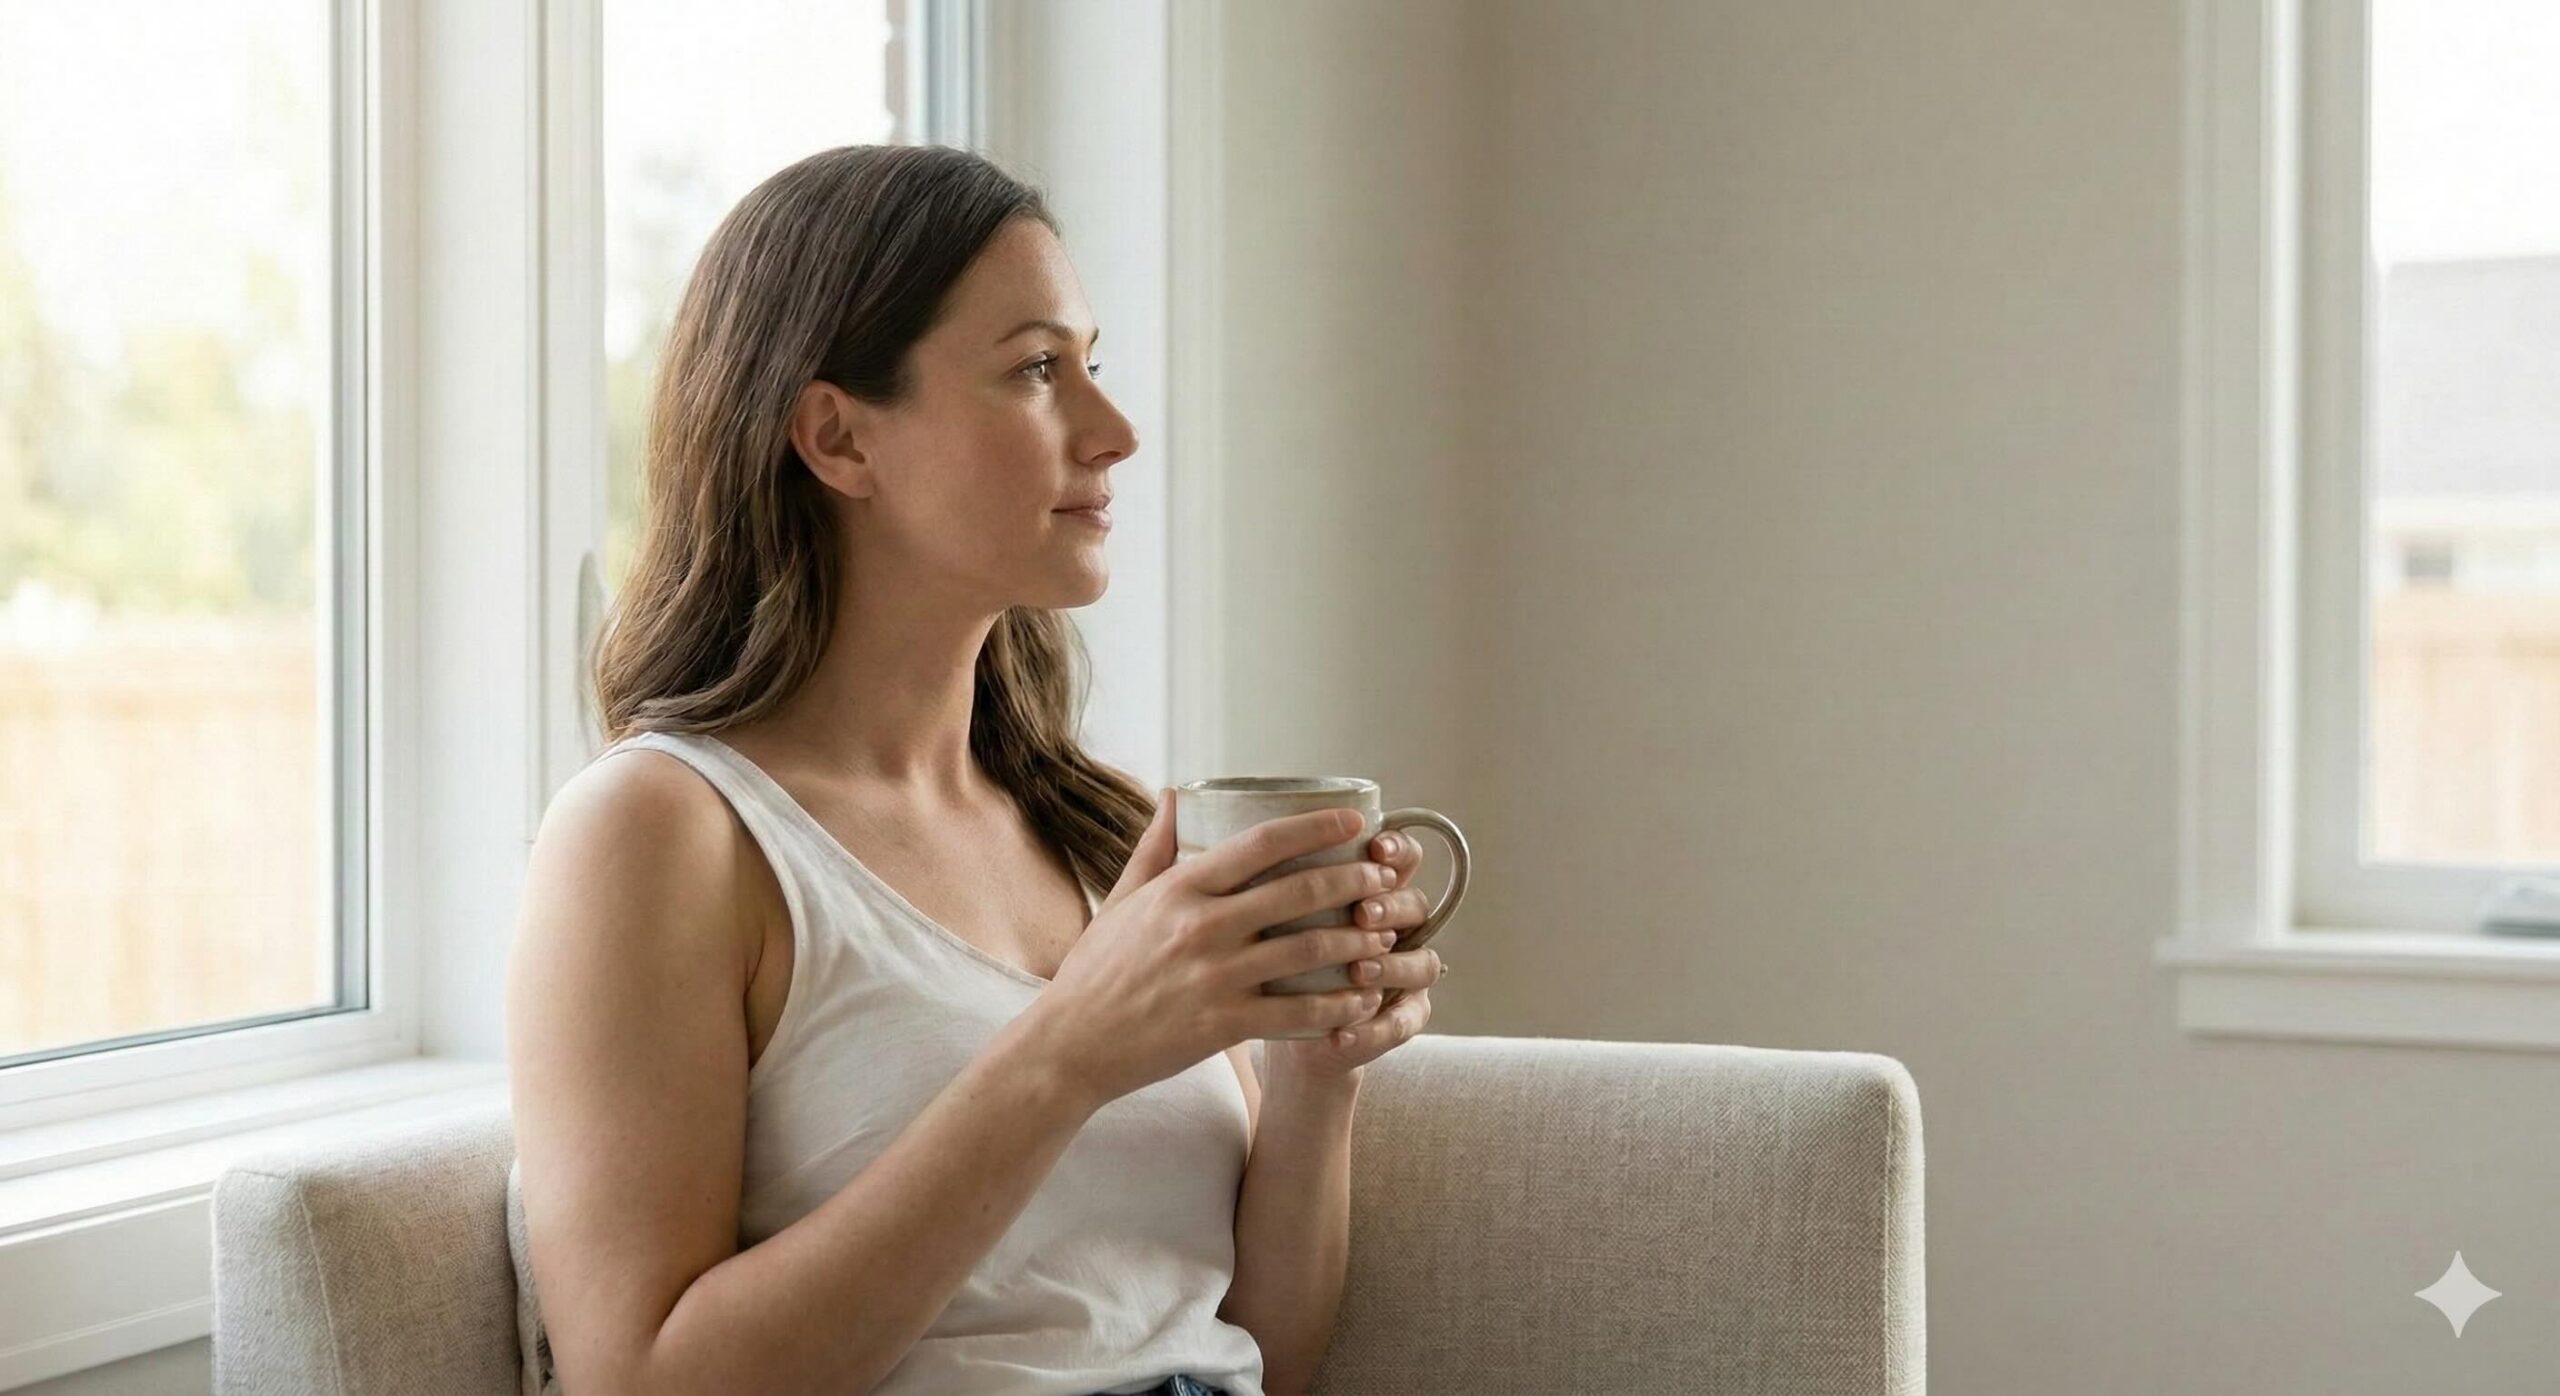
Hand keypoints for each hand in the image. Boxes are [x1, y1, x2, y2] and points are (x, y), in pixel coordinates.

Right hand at [1031, 793, 1402, 1109]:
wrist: (1071, 1045)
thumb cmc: (1097, 970)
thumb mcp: (1123, 899)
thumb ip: (1156, 846)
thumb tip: (1176, 793)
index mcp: (1182, 888)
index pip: (1263, 842)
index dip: (1318, 826)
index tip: (1355, 821)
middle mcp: (1203, 927)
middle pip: (1300, 892)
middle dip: (1354, 880)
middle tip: (1383, 879)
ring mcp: (1216, 977)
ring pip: (1310, 952)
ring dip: (1358, 942)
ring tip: (1385, 936)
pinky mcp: (1223, 1025)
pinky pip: (1298, 1014)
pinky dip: (1338, 1006)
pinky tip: (1362, 999)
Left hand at [1270, 827, 1445, 1078]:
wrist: (1275, 1018)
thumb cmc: (1266, 951)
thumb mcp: (1263, 911)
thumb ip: (1265, 876)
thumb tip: (1220, 833)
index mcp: (1371, 890)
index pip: (1401, 859)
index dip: (1398, 849)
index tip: (1375, 846)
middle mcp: (1397, 928)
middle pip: (1417, 906)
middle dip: (1392, 906)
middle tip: (1362, 912)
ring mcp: (1404, 974)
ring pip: (1423, 964)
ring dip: (1393, 966)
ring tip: (1360, 971)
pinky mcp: (1399, 1017)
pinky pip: (1402, 1023)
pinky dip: (1374, 1029)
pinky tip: (1343, 1034)